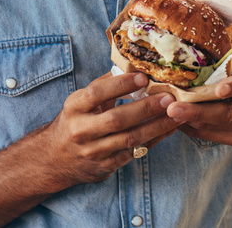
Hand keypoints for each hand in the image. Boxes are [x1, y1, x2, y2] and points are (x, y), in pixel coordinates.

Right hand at [39, 72, 178, 188]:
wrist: (55, 158)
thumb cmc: (76, 120)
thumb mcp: (81, 100)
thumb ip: (105, 84)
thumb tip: (133, 64)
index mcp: (74, 107)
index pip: (97, 94)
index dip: (121, 85)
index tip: (143, 77)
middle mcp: (81, 130)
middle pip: (116, 119)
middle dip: (145, 108)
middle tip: (169, 98)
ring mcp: (93, 152)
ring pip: (129, 139)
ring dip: (156, 126)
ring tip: (177, 114)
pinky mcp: (104, 166)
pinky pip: (133, 152)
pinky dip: (153, 140)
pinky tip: (168, 129)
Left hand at [166, 52, 231, 145]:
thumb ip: (226, 52)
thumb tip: (194, 38)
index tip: (219, 89)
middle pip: (226, 112)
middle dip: (198, 111)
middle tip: (173, 108)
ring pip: (216, 126)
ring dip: (190, 121)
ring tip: (167, 114)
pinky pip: (211, 136)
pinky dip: (192, 129)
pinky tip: (176, 120)